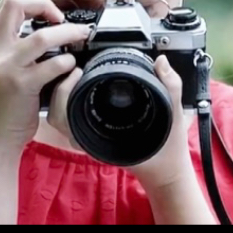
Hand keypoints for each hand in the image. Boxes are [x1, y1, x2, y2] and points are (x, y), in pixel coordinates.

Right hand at [0, 0, 90, 150]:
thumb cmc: (1, 100)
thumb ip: (13, 41)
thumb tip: (45, 21)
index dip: (37, 0)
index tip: (54, 13)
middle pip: (18, 4)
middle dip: (48, 5)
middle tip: (65, 20)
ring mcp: (6, 66)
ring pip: (44, 36)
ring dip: (69, 34)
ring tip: (81, 38)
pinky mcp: (21, 85)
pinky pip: (54, 64)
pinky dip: (68, 63)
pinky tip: (71, 67)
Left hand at [47, 55, 194, 189]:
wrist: (167, 170)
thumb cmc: (167, 150)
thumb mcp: (174, 115)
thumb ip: (170, 87)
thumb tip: (160, 62)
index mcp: (102, 138)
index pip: (67, 116)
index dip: (66, 91)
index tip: (78, 72)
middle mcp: (91, 139)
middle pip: (58, 116)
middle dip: (60, 90)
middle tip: (76, 70)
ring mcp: (90, 137)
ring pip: (61, 118)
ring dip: (62, 95)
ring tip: (77, 74)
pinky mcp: (93, 133)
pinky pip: (72, 118)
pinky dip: (70, 100)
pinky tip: (82, 84)